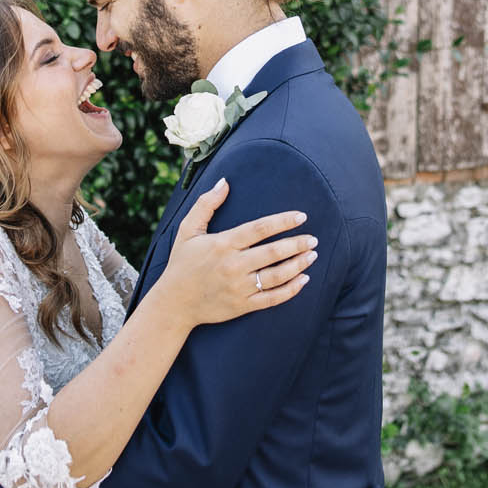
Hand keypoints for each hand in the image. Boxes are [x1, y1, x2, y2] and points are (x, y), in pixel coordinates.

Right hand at [159, 179, 318, 326]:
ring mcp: (239, 287)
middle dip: (297, 244)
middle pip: (273, 252)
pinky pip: (273, 298)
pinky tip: (304, 280)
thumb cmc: (182, 263)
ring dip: (299, 265)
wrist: (174, 304)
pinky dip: (291, 290)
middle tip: (313, 239)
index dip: (283, 221)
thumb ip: (206, 204)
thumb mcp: (187, 230)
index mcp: (223, 244)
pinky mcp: (242, 306)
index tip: (302, 216)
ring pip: (277, 275)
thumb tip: (224, 181)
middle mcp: (233, 265)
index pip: (260, 228)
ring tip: (312, 255)